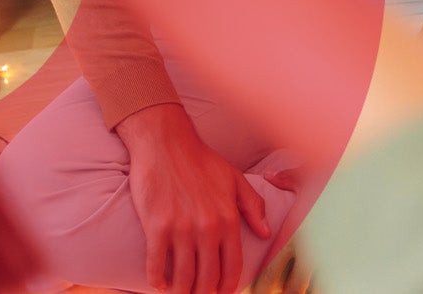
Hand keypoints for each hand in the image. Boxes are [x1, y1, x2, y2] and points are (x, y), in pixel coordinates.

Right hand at [116, 103, 271, 293]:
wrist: (166, 143)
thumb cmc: (201, 160)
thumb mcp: (234, 179)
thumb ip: (253, 207)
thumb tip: (265, 232)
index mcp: (228, 219)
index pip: (233, 266)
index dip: (228, 286)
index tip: (222, 292)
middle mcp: (207, 227)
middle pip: (208, 278)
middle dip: (204, 293)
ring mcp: (181, 229)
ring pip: (183, 277)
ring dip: (181, 290)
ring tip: (179, 292)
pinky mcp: (157, 227)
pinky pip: (156, 264)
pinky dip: (156, 279)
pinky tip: (158, 284)